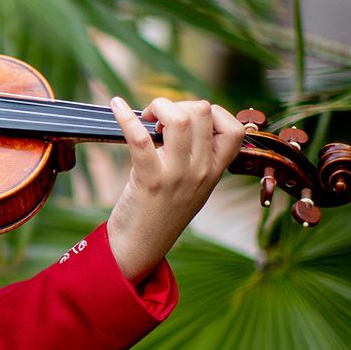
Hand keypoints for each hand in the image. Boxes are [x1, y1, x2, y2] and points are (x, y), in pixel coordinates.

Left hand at [107, 96, 244, 283]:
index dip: (211, 113)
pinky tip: (116, 106)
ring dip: (160, 107)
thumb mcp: (193, 184)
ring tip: (146, 118)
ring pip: (181, 119)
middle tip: (157, 120)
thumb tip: (178, 119)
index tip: (186, 120)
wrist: (142, 245)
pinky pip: (140, 139)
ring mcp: (178, 175)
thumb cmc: (162, 209)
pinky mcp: (150, 179)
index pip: (235, 129)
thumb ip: (196, 157)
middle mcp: (202, 171)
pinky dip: (125, 117)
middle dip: (177, 104)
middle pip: (203, 112)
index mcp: (215, 171)